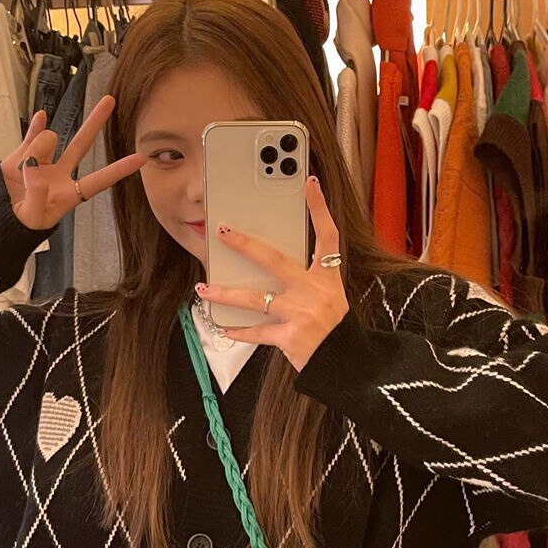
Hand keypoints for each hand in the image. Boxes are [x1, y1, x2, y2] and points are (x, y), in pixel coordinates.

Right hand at [0, 95, 146, 230]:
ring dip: (37, 150)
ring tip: (24, 173)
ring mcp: (43, 161)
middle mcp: (61, 174)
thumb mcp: (33, 216)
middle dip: (95, 122)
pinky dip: (36, 125)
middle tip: (110, 100)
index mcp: (70, 193)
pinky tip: (41, 115)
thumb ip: (37, 195)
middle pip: (82, 144)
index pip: (99, 180)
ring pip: (48, 141)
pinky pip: (32, 134)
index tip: (142, 158)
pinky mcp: (23, 154)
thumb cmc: (23, 224)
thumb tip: (35, 168)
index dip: (120, 170)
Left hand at [195, 176, 348, 372]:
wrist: (344, 362)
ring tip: (203, 289)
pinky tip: (223, 328)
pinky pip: (257, 332)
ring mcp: (301, 314)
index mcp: (327, 278)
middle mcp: (314, 291)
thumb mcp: (331, 297)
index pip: (327, 236)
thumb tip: (271, 267)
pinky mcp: (289, 337)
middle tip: (223, 231)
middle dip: (245, 245)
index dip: (320, 209)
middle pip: (274, 261)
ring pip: (256, 299)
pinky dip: (239, 331)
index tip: (310, 184)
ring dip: (226, 294)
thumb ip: (308, 280)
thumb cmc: (334, 328)